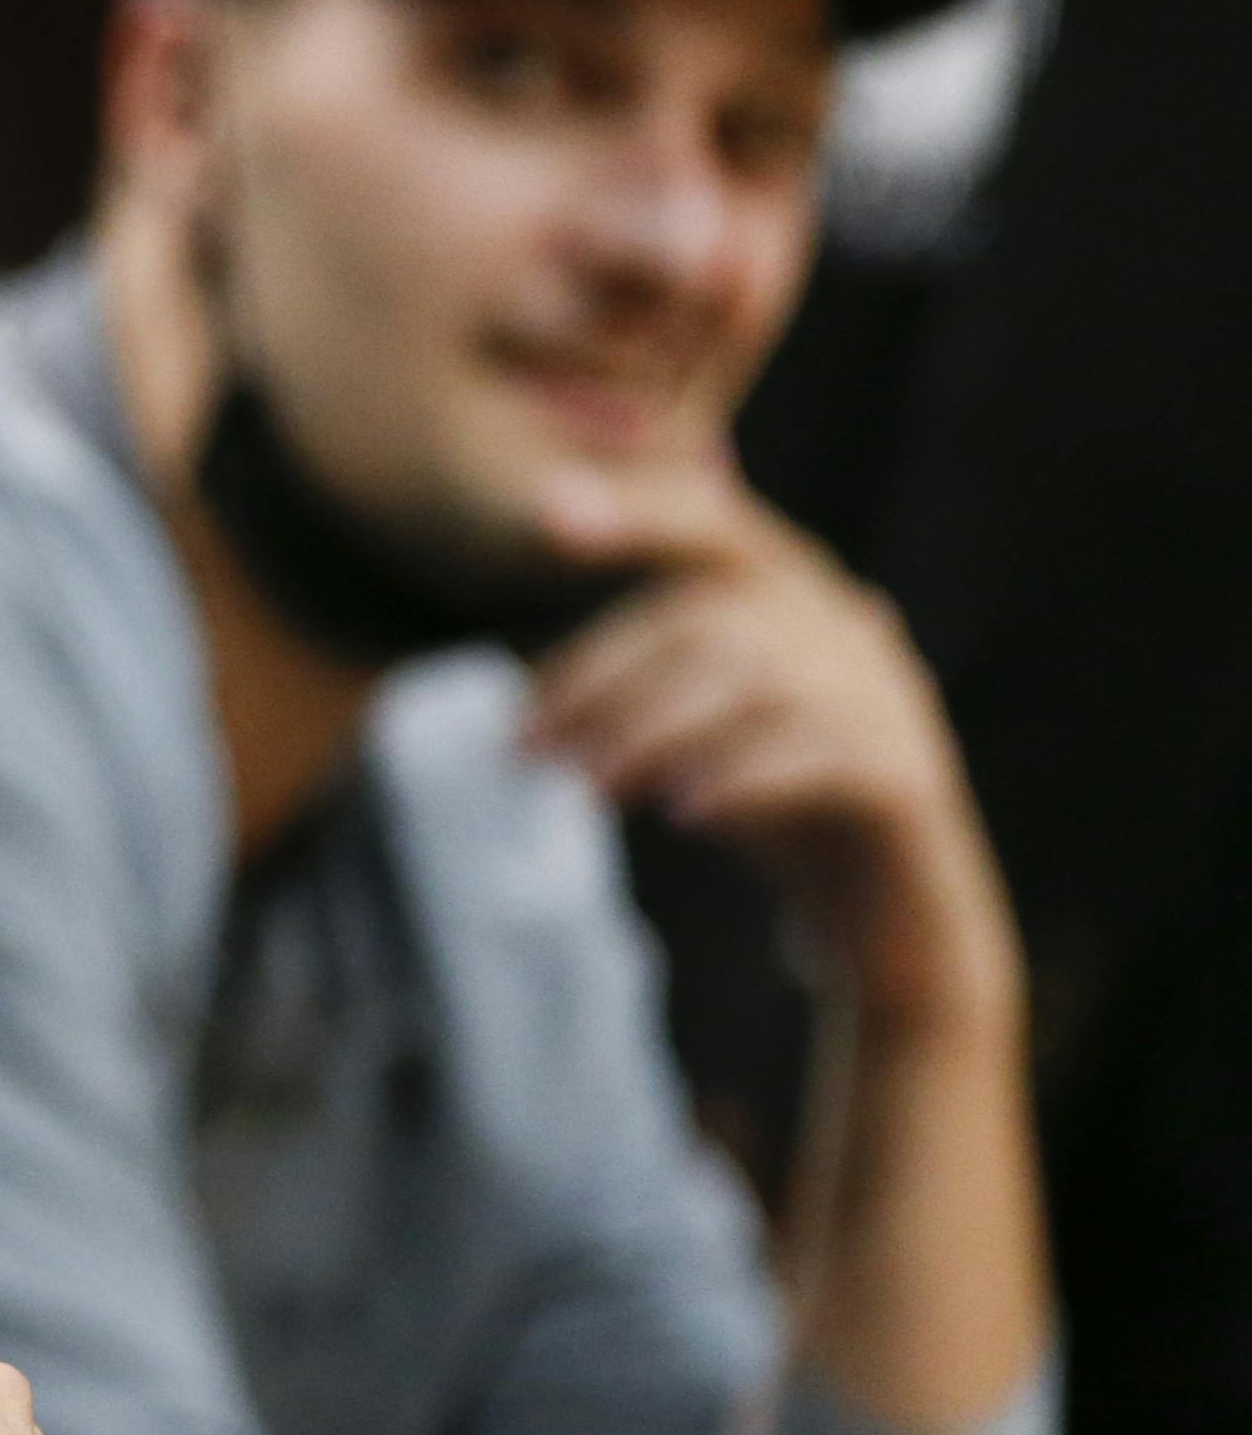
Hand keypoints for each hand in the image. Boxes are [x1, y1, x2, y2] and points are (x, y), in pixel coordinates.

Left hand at [522, 477, 1009, 1025]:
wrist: (889, 921)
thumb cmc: (777, 813)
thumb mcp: (699, 740)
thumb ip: (637, 698)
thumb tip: (526, 702)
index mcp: (800, 602)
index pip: (716, 531)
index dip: (640, 514)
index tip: (549, 513)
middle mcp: (851, 633)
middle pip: (709, 621)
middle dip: (602, 680)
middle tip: (525, 748)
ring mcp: (889, 699)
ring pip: (757, 686)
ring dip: (653, 735)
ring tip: (585, 790)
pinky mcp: (909, 774)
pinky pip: (821, 757)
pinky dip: (742, 779)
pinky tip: (683, 815)